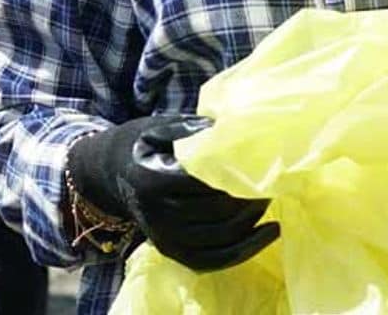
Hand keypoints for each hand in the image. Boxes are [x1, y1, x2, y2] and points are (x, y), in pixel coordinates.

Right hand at [68, 115, 278, 270]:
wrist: (114, 173)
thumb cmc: (143, 144)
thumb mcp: (161, 127)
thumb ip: (193, 128)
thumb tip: (234, 127)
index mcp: (154, 180)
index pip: (206, 184)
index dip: (237, 177)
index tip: (263, 165)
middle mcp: (156, 214)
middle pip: (216, 213)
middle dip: (249, 199)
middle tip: (273, 182)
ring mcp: (163, 237)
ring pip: (219, 238)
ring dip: (251, 223)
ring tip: (269, 201)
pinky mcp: (171, 251)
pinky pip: (213, 260)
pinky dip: (244, 250)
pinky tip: (267, 233)